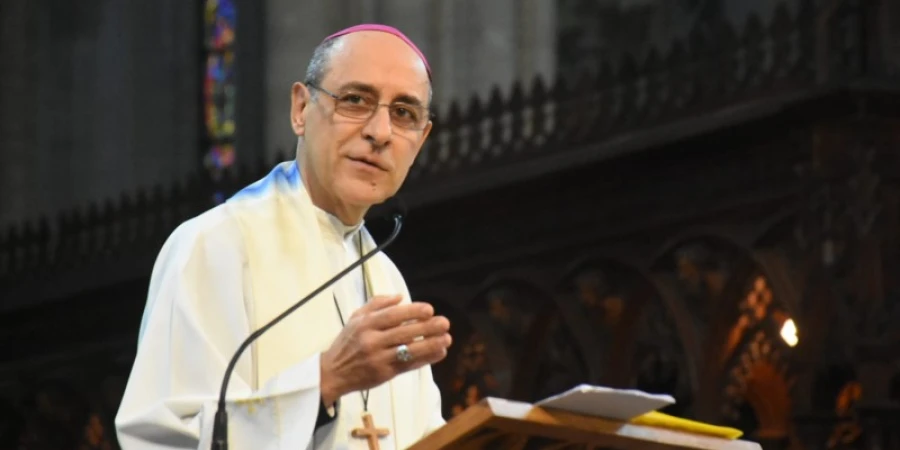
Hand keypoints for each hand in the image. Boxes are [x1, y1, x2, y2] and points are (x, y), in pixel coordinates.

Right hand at [319, 295, 451, 405]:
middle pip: (403, 333)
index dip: (412, 312)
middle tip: (445, 323)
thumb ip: (377, 304)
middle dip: (426, 328)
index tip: (429, 310)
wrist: (333, 372)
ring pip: (408, 351)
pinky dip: (425, 359)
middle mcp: (371, 341)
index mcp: (365, 324)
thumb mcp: (356, 318)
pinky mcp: (384, 374)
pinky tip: (439, 353)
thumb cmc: (347, 342)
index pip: (392, 316)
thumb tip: (401, 297)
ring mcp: (378, 359)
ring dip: (430, 345)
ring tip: (447, 339)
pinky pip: (408, 365)